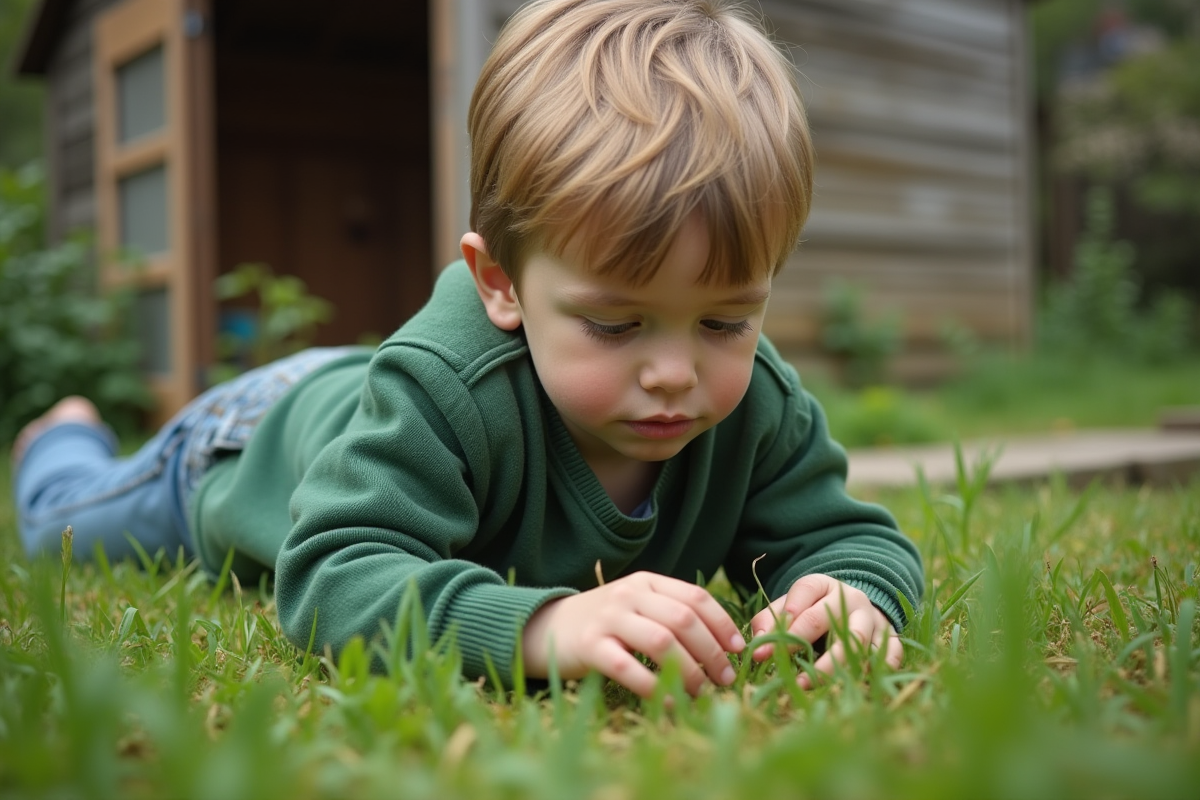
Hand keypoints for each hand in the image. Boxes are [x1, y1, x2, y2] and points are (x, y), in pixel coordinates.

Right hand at [521, 571, 745, 697]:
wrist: (545, 626)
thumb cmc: (604, 623)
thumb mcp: (637, 607)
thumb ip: (671, 615)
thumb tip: (723, 647)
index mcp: (647, 582)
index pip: (696, 597)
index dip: (723, 624)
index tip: (739, 650)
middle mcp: (629, 595)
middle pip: (683, 619)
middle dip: (711, 652)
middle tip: (725, 678)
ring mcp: (608, 618)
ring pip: (661, 642)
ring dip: (689, 671)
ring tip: (701, 692)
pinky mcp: (589, 646)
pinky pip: (628, 668)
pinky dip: (654, 688)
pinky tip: (670, 703)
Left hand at [749, 574, 901, 687]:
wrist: (857, 609)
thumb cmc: (815, 611)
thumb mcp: (792, 607)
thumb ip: (771, 620)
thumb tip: (757, 647)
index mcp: (824, 585)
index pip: (804, 590)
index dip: (784, 615)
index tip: (764, 646)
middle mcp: (851, 598)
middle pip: (826, 617)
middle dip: (800, 642)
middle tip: (777, 665)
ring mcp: (873, 617)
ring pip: (857, 638)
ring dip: (832, 664)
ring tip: (809, 684)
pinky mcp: (890, 638)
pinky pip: (889, 653)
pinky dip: (874, 669)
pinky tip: (852, 685)